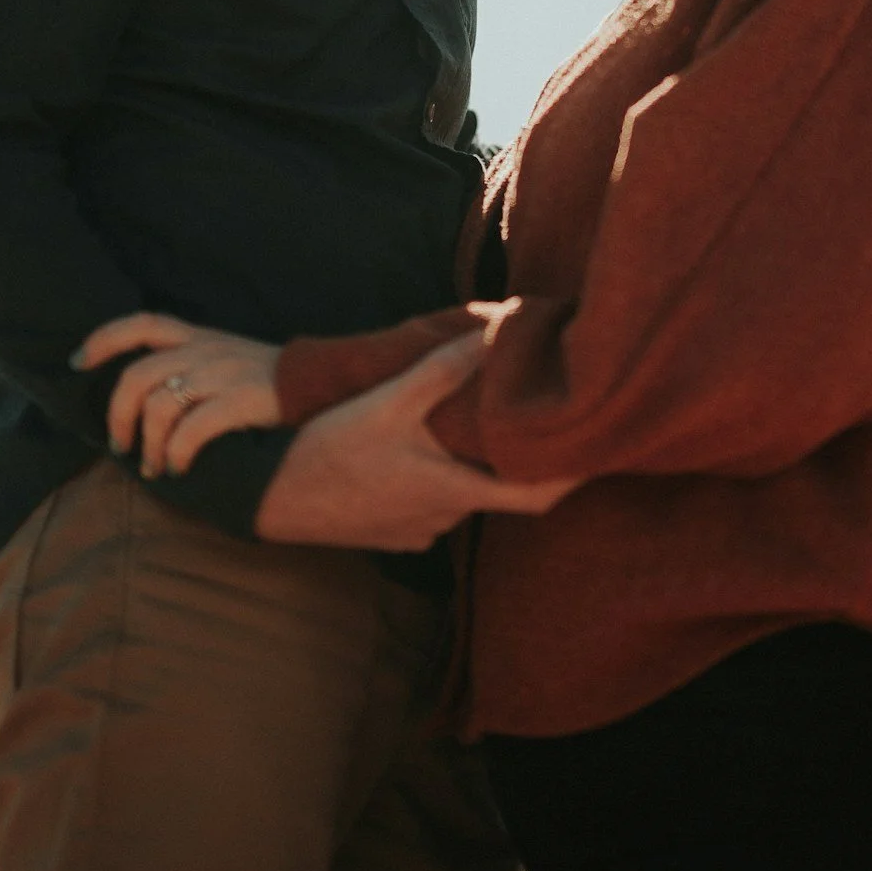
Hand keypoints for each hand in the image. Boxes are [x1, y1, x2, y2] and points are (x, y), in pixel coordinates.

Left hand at [75, 312, 281, 478]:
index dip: (105, 339)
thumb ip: (194, 365)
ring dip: (149, 444)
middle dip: (119, 417)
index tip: (79, 362)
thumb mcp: (230, 358)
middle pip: (138, 376)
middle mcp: (206, 350)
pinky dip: (178, 453)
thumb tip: (149, 399)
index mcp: (200, 337)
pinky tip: (181, 467)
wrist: (326, 382)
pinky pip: (192, 429)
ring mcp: (223, 374)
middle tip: (121, 446)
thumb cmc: (273, 381)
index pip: (143, 324)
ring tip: (156, 467)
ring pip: (160, 406)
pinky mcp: (243, 400)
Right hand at [255, 332, 578, 549]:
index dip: (574, 478)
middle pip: (499, 491)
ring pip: (463, 496)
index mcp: (451, 489)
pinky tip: (428, 453)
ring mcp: (417, 532)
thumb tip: (492, 334)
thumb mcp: (385, 402)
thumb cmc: (330, 448)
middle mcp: (443, 518)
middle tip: (537, 422)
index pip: (536, 496)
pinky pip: (433, 507)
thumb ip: (440, 371)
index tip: (602, 451)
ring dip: (474, 469)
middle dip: (518, 460)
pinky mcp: (393, 536)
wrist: (269, 495)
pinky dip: (441, 481)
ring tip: (481, 428)